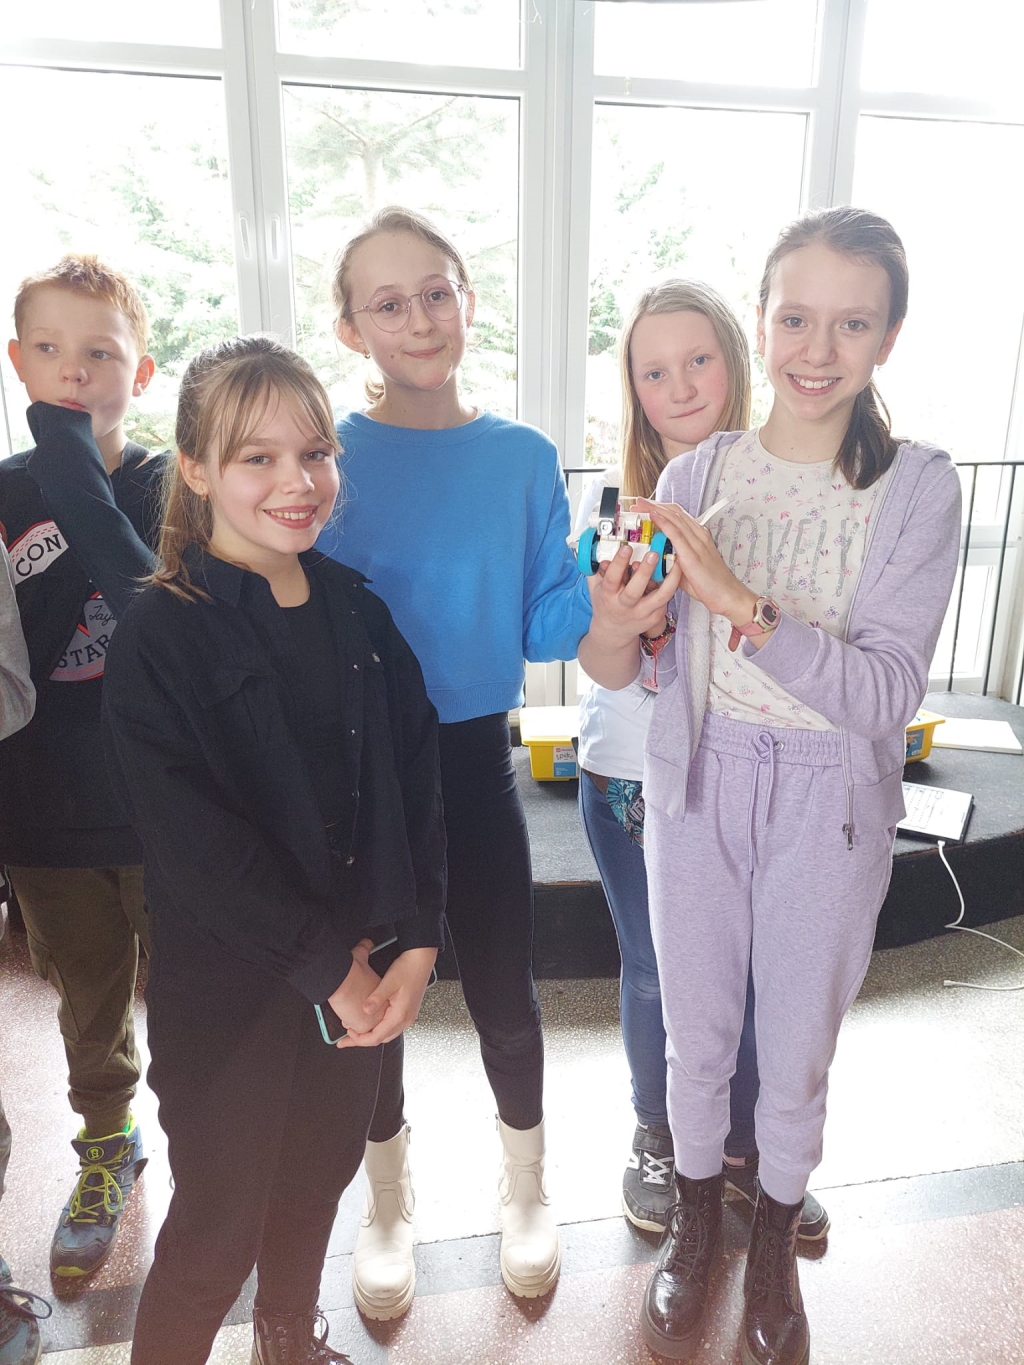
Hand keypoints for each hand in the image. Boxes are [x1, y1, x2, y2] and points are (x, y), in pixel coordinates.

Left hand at [334, 946, 437, 1049]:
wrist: (422, 960)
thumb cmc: (409, 968)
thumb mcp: (389, 981)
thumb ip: (376, 998)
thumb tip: (365, 1011)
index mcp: (400, 1015)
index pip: (376, 1037)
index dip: (359, 1040)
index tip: (346, 1036)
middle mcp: (405, 1019)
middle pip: (381, 1039)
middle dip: (362, 1040)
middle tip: (346, 1038)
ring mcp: (407, 1016)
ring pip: (386, 1034)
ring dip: (371, 1034)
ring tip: (356, 1030)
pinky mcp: (407, 1011)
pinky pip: (391, 1026)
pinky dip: (378, 1027)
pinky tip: (370, 1021)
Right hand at [588, 543, 683, 646]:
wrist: (613, 632)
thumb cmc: (606, 604)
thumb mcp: (595, 587)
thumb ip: (596, 568)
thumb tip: (598, 546)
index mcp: (608, 596)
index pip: (612, 579)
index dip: (619, 563)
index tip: (626, 547)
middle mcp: (624, 607)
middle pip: (635, 590)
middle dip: (645, 571)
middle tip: (653, 554)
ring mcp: (641, 614)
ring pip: (659, 597)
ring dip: (670, 579)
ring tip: (675, 562)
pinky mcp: (655, 618)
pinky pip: (666, 600)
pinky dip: (672, 585)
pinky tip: (677, 572)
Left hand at [635, 498, 756, 626]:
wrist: (727, 595)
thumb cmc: (710, 584)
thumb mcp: (686, 569)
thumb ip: (673, 561)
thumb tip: (656, 561)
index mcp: (699, 536)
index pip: (678, 515)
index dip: (660, 508)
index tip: (645, 507)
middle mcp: (699, 535)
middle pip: (674, 512)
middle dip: (654, 505)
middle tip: (638, 503)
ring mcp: (697, 542)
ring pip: (674, 518)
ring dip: (654, 509)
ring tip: (639, 506)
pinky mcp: (693, 554)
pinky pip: (676, 533)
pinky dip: (663, 522)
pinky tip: (653, 516)